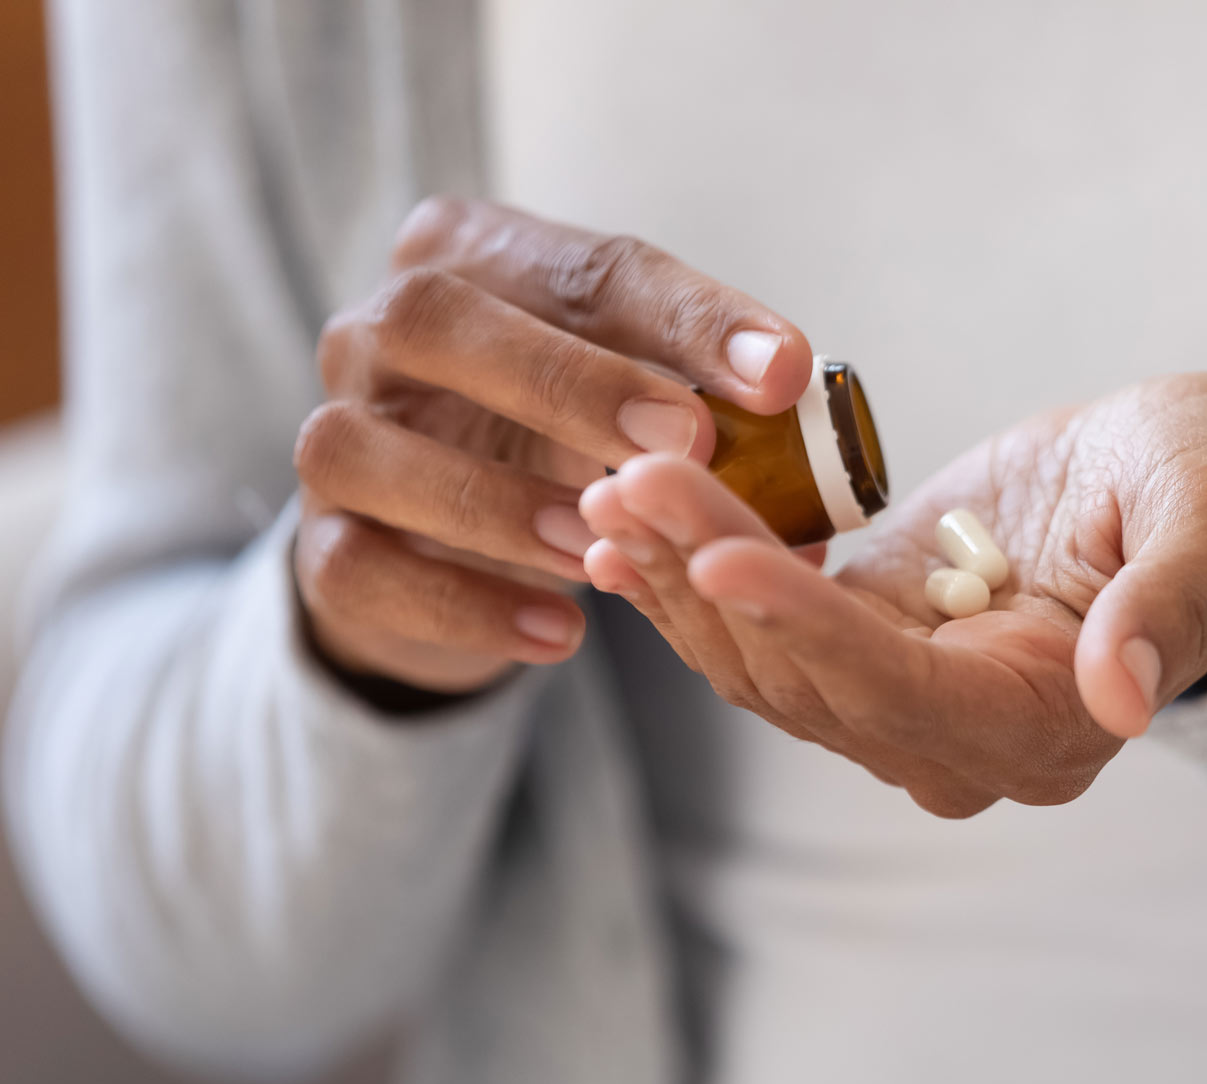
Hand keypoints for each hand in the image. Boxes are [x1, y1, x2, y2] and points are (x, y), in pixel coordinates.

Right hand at [290, 197, 814, 695]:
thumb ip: (713, 408)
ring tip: (600, 550)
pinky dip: (463, 604)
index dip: (687, 318)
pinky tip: (560, 635)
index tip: (782, 374)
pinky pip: (362, 568)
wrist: (448, 543)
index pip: (582, 266)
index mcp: (474, 258)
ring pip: (368, 449)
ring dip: (497, 501)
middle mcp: (378, 330)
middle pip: (436, 320)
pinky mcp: (323, 546)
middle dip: (567, 381)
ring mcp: (335, 437)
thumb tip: (815, 456)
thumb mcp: (636, 402)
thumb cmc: (560, 440)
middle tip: (683, 441)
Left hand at [580, 373, 1206, 815]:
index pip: (901, 693)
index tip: (720, 554)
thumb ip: (1172, 602)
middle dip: (712, 581)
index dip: (808, 630)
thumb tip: (1124, 697)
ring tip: (613, 490)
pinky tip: (628, 525)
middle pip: (806, 683)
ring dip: (681, 581)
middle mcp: (962, 744)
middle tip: (631, 479)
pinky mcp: (864, 648)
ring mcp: (903, 704)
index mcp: (1046, 726)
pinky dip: (693, 581)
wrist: (1175, 484)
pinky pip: (760, 634)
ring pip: (762, 668)